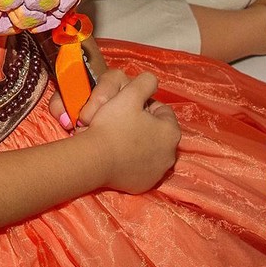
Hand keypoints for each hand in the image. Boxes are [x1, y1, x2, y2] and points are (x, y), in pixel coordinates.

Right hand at [76, 71, 179, 193]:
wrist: (94, 159)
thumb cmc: (112, 124)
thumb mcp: (129, 94)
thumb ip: (145, 81)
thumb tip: (152, 81)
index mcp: (171, 131)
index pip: (161, 111)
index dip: (143, 105)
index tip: (127, 106)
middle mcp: (170, 154)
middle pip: (157, 132)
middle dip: (143, 125)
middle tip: (121, 121)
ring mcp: (157, 172)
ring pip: (150, 150)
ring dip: (139, 143)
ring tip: (118, 137)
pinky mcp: (144, 185)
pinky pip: (140, 168)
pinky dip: (132, 161)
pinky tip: (117, 155)